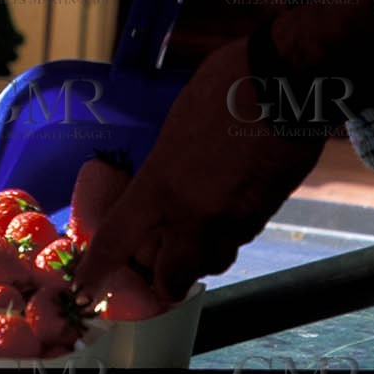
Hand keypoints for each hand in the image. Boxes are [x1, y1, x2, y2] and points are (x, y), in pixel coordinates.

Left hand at [73, 0, 373, 306]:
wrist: (288, 84)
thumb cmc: (226, 87)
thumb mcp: (175, 122)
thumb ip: (163, 163)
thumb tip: (161, 177)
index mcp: (161, 186)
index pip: (118, 241)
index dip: (97, 271)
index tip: (85, 289)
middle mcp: (195, 214)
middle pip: (170, 278)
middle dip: (162, 278)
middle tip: (159, 257)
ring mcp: (236, 220)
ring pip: (212, 262)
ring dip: (200, 256)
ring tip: (195, 227)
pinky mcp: (267, 214)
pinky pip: (240, 239)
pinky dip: (228, 234)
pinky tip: (228, 204)